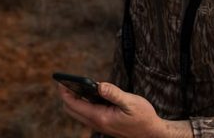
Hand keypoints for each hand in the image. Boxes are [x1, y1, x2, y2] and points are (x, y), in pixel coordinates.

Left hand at [58, 81, 189, 137]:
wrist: (152, 134)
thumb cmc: (143, 118)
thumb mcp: (131, 102)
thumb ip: (114, 93)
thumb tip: (99, 85)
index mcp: (100, 117)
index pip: (74, 105)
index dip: (65, 92)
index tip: (61, 81)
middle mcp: (97, 123)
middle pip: (72, 110)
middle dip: (67, 96)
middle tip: (68, 82)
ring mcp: (100, 125)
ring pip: (79, 113)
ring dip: (76, 100)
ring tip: (78, 86)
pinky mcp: (104, 125)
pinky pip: (88, 114)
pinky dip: (85, 104)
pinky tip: (92, 95)